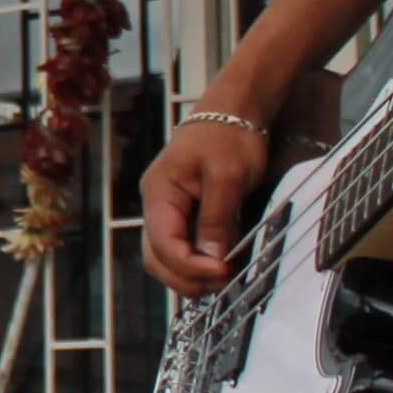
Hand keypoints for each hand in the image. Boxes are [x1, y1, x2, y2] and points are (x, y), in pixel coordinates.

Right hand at [140, 108, 272, 298]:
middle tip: (224, 282)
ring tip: (225, 277)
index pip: (162, 243)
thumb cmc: (230, 134)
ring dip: (192, 274)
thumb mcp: (228, 176)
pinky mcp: (184, 213)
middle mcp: (157, 205)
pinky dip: (198, 263)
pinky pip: (182, 247)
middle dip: (187, 277)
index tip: (223, 272)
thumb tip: (212, 260)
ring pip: (167, 257)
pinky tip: (222, 264)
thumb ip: (217, 219)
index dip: (190, 266)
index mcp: (160, 192)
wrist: (235, 109)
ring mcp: (169, 210)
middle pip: (157, 257)